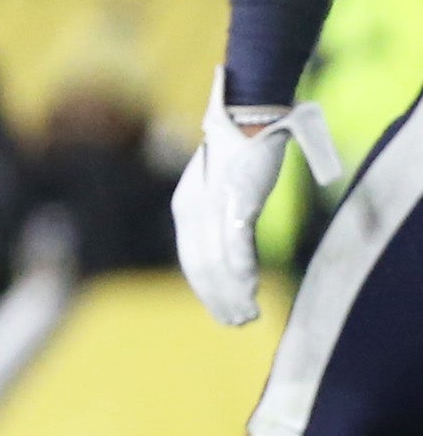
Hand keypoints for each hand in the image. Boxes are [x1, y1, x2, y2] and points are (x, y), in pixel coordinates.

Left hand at [172, 71, 341, 324]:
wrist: (247, 113)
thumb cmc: (237, 148)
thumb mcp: (217, 184)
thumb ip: (217, 213)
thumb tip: (224, 241)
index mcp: (185, 207)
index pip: (191, 259)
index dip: (206, 289)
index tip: (221, 311)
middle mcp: (193, 210)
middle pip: (202, 266)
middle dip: (219, 298)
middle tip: (236, 322)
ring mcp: (214, 205)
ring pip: (217, 261)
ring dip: (232, 292)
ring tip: (246, 315)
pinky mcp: (237, 198)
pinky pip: (236, 241)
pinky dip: (242, 269)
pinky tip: (250, 290)